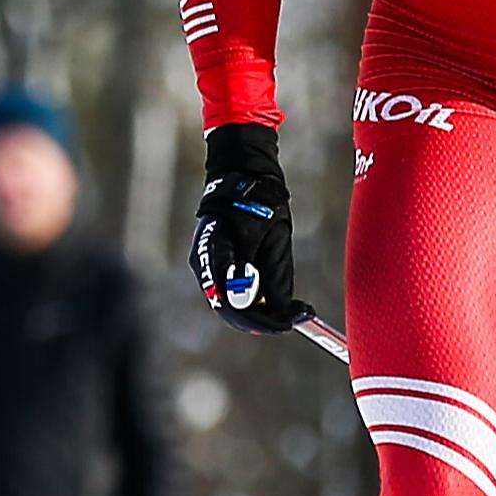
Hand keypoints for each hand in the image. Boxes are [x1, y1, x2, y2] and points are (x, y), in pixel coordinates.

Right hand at [189, 124, 295, 330]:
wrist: (241, 174)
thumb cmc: (260, 202)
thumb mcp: (274, 240)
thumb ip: (275, 278)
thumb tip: (282, 312)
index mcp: (216, 255)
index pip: (234, 303)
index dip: (262, 319)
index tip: (289, 322)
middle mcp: (204, 265)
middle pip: (227, 309)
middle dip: (259, 320)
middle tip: (291, 319)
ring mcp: (206, 265)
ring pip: (228, 304)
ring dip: (256, 311)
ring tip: (287, 309)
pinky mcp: (214, 264)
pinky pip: (230, 292)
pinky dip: (251, 299)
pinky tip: (272, 297)